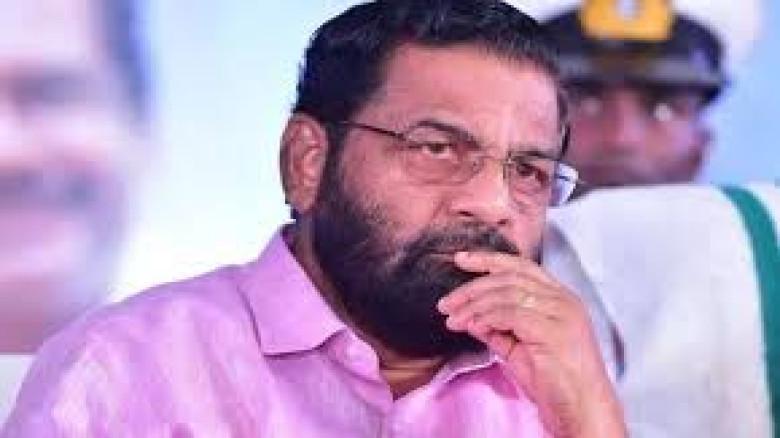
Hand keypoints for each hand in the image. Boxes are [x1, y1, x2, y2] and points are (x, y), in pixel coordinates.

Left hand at [437, 251, 625, 437]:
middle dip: (472, 287)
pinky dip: (486, 318)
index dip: (488, 260)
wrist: (581, 408)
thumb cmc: (555, 383)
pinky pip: (510, 313)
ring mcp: (561, 312)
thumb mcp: (518, 350)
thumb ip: (497, 328)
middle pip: (509, 277)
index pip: (521, 266)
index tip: (460, 260)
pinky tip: (472, 327)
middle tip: (446, 303)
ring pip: (507, 293)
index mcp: (559, 298)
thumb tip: (470, 317)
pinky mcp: (553, 329)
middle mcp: (563, 299)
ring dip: (473, 305)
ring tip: (453, 319)